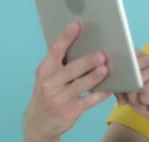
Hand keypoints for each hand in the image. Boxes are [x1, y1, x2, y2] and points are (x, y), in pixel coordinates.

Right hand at [23, 22, 111, 141]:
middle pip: (71, 69)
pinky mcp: (69, 111)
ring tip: (106, 69)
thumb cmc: (49, 92)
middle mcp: (49, 83)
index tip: (77, 25)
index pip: (55, 50)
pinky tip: (109, 89)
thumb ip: (61, 62)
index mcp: (45, 70)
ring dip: (95, 77)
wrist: (39, 123)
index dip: (66, 37)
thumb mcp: (48, 77)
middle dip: (87, 62)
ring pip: (80, 85)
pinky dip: (100, 94)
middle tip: (101, 55)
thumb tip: (85, 41)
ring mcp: (59, 99)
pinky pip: (88, 101)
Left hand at [115, 50, 148, 129]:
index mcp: (140, 60)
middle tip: (135, 98)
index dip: (120, 67)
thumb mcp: (129, 96)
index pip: (126, 55)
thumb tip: (113, 86)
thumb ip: (119, 89)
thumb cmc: (148, 101)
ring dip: (136, 97)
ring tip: (144, 101)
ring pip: (137, 80)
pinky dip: (145, 99)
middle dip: (127, 89)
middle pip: (129, 70)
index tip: (118, 79)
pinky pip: (147, 88)